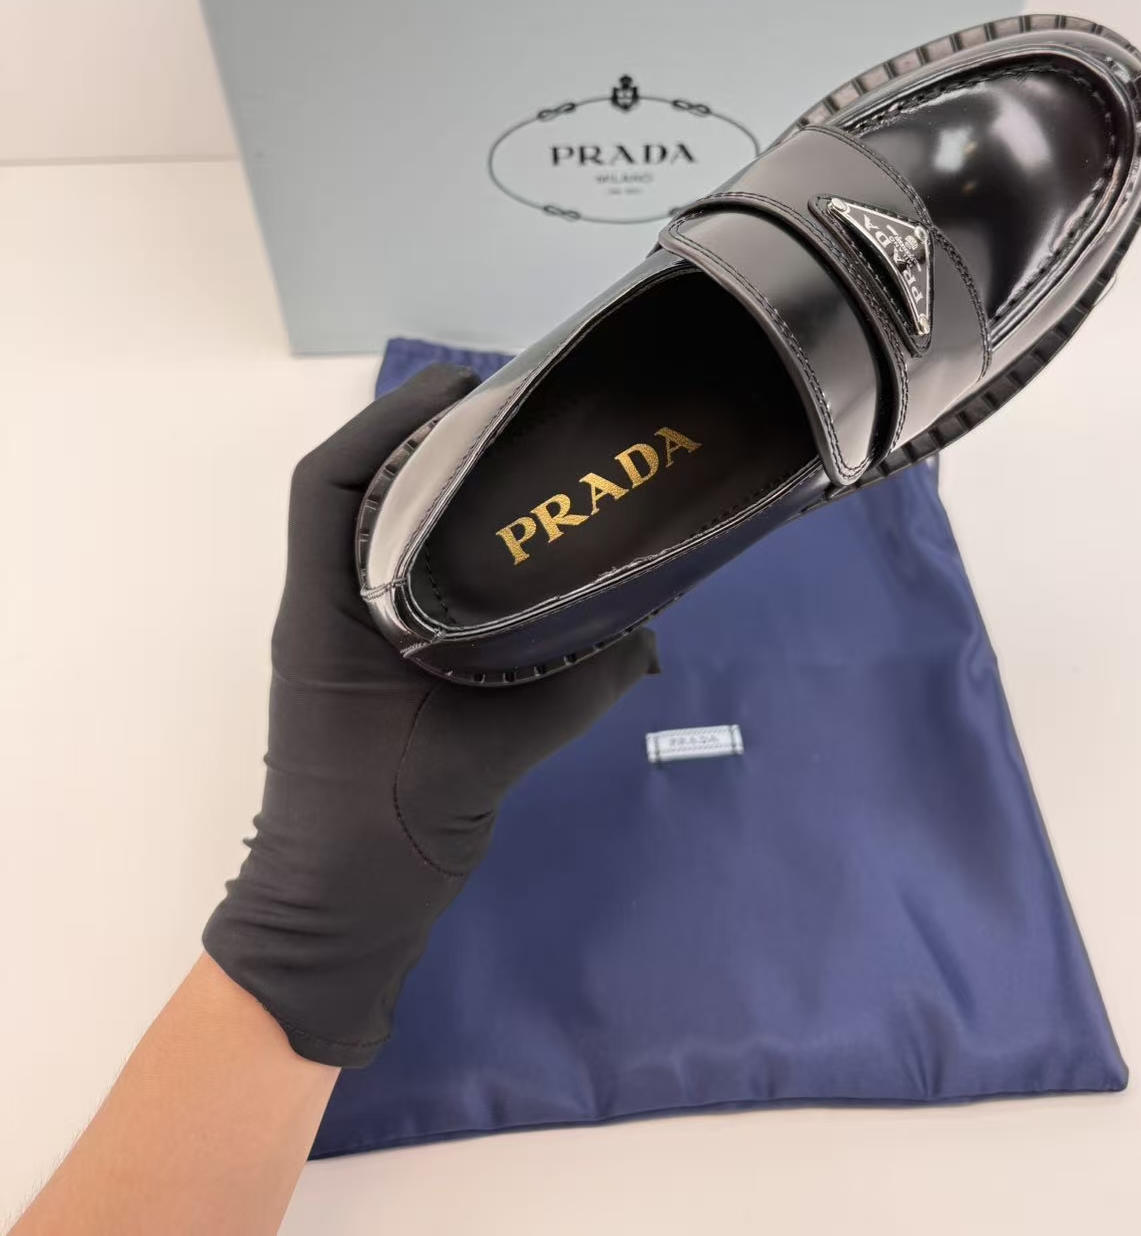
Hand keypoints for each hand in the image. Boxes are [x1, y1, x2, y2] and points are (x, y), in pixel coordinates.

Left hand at [203, 363, 657, 1066]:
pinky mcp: (376, 673)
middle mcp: (326, 612)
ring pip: (382, 537)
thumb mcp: (480, 757)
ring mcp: (346, 642)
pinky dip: (456, 555)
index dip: (387, 421)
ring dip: (440, 496)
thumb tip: (646, 632)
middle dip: (428, 444)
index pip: (329, 484)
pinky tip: (522, 560)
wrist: (337, 921)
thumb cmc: (379, 834)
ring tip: (527, 469)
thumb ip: (570, 692)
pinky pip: (408, 584)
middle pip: (361, 494)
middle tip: (518, 420)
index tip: (466, 391)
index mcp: (324, 614)